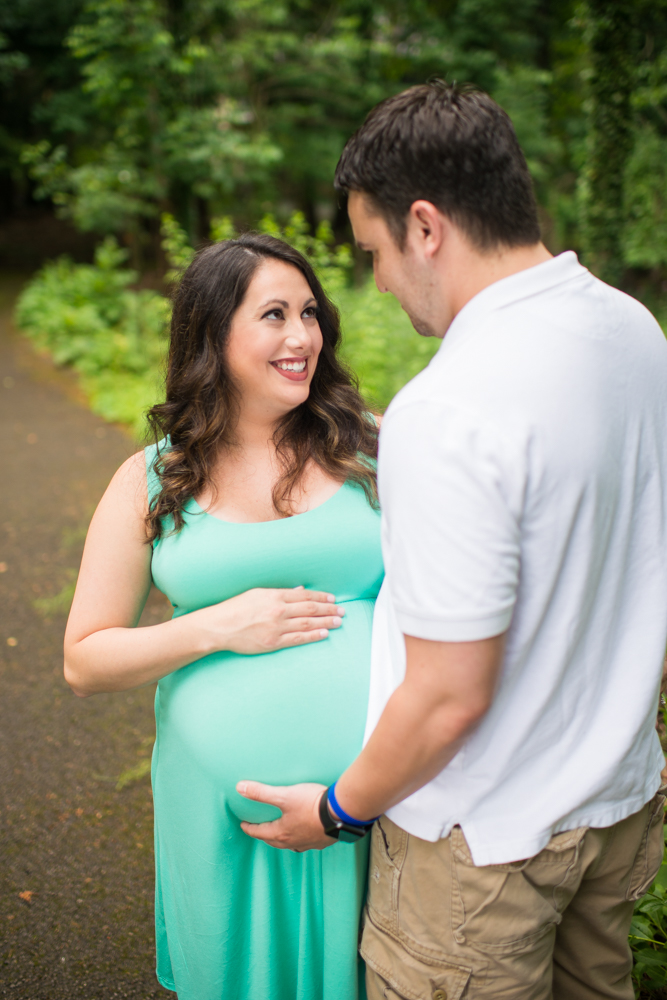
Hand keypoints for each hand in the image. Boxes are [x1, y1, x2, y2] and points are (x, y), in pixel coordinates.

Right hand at [196, 586, 344, 654]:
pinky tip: (324, 634)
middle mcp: (277, 610)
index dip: (321, 598)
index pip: (304, 595)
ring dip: (326, 622)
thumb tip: (300, 590)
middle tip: (342, 611)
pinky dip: (313, 636)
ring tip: (338, 622)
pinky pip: (298, 638)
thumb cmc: (235, 608)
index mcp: (274, 595)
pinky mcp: (273, 642)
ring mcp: (276, 627)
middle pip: (310, 609)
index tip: (332, 599)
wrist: (218, 627)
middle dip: (329, 610)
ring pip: (308, 624)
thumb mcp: (257, 593)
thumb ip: (280, 593)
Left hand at [236, 780, 333, 850]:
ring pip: (290, 844)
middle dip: (264, 835)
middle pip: (274, 841)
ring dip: (282, 840)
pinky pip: (306, 843)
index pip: (259, 832)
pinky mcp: (322, 841)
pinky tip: (304, 833)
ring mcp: (309, 843)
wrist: (340, 812)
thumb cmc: (311, 804)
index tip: (243, 825)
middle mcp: (293, 842)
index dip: (249, 828)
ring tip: (280, 833)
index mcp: (281, 833)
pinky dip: (300, 839)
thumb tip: (240, 788)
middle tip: (259, 829)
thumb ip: (261, 792)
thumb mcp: (283, 795)